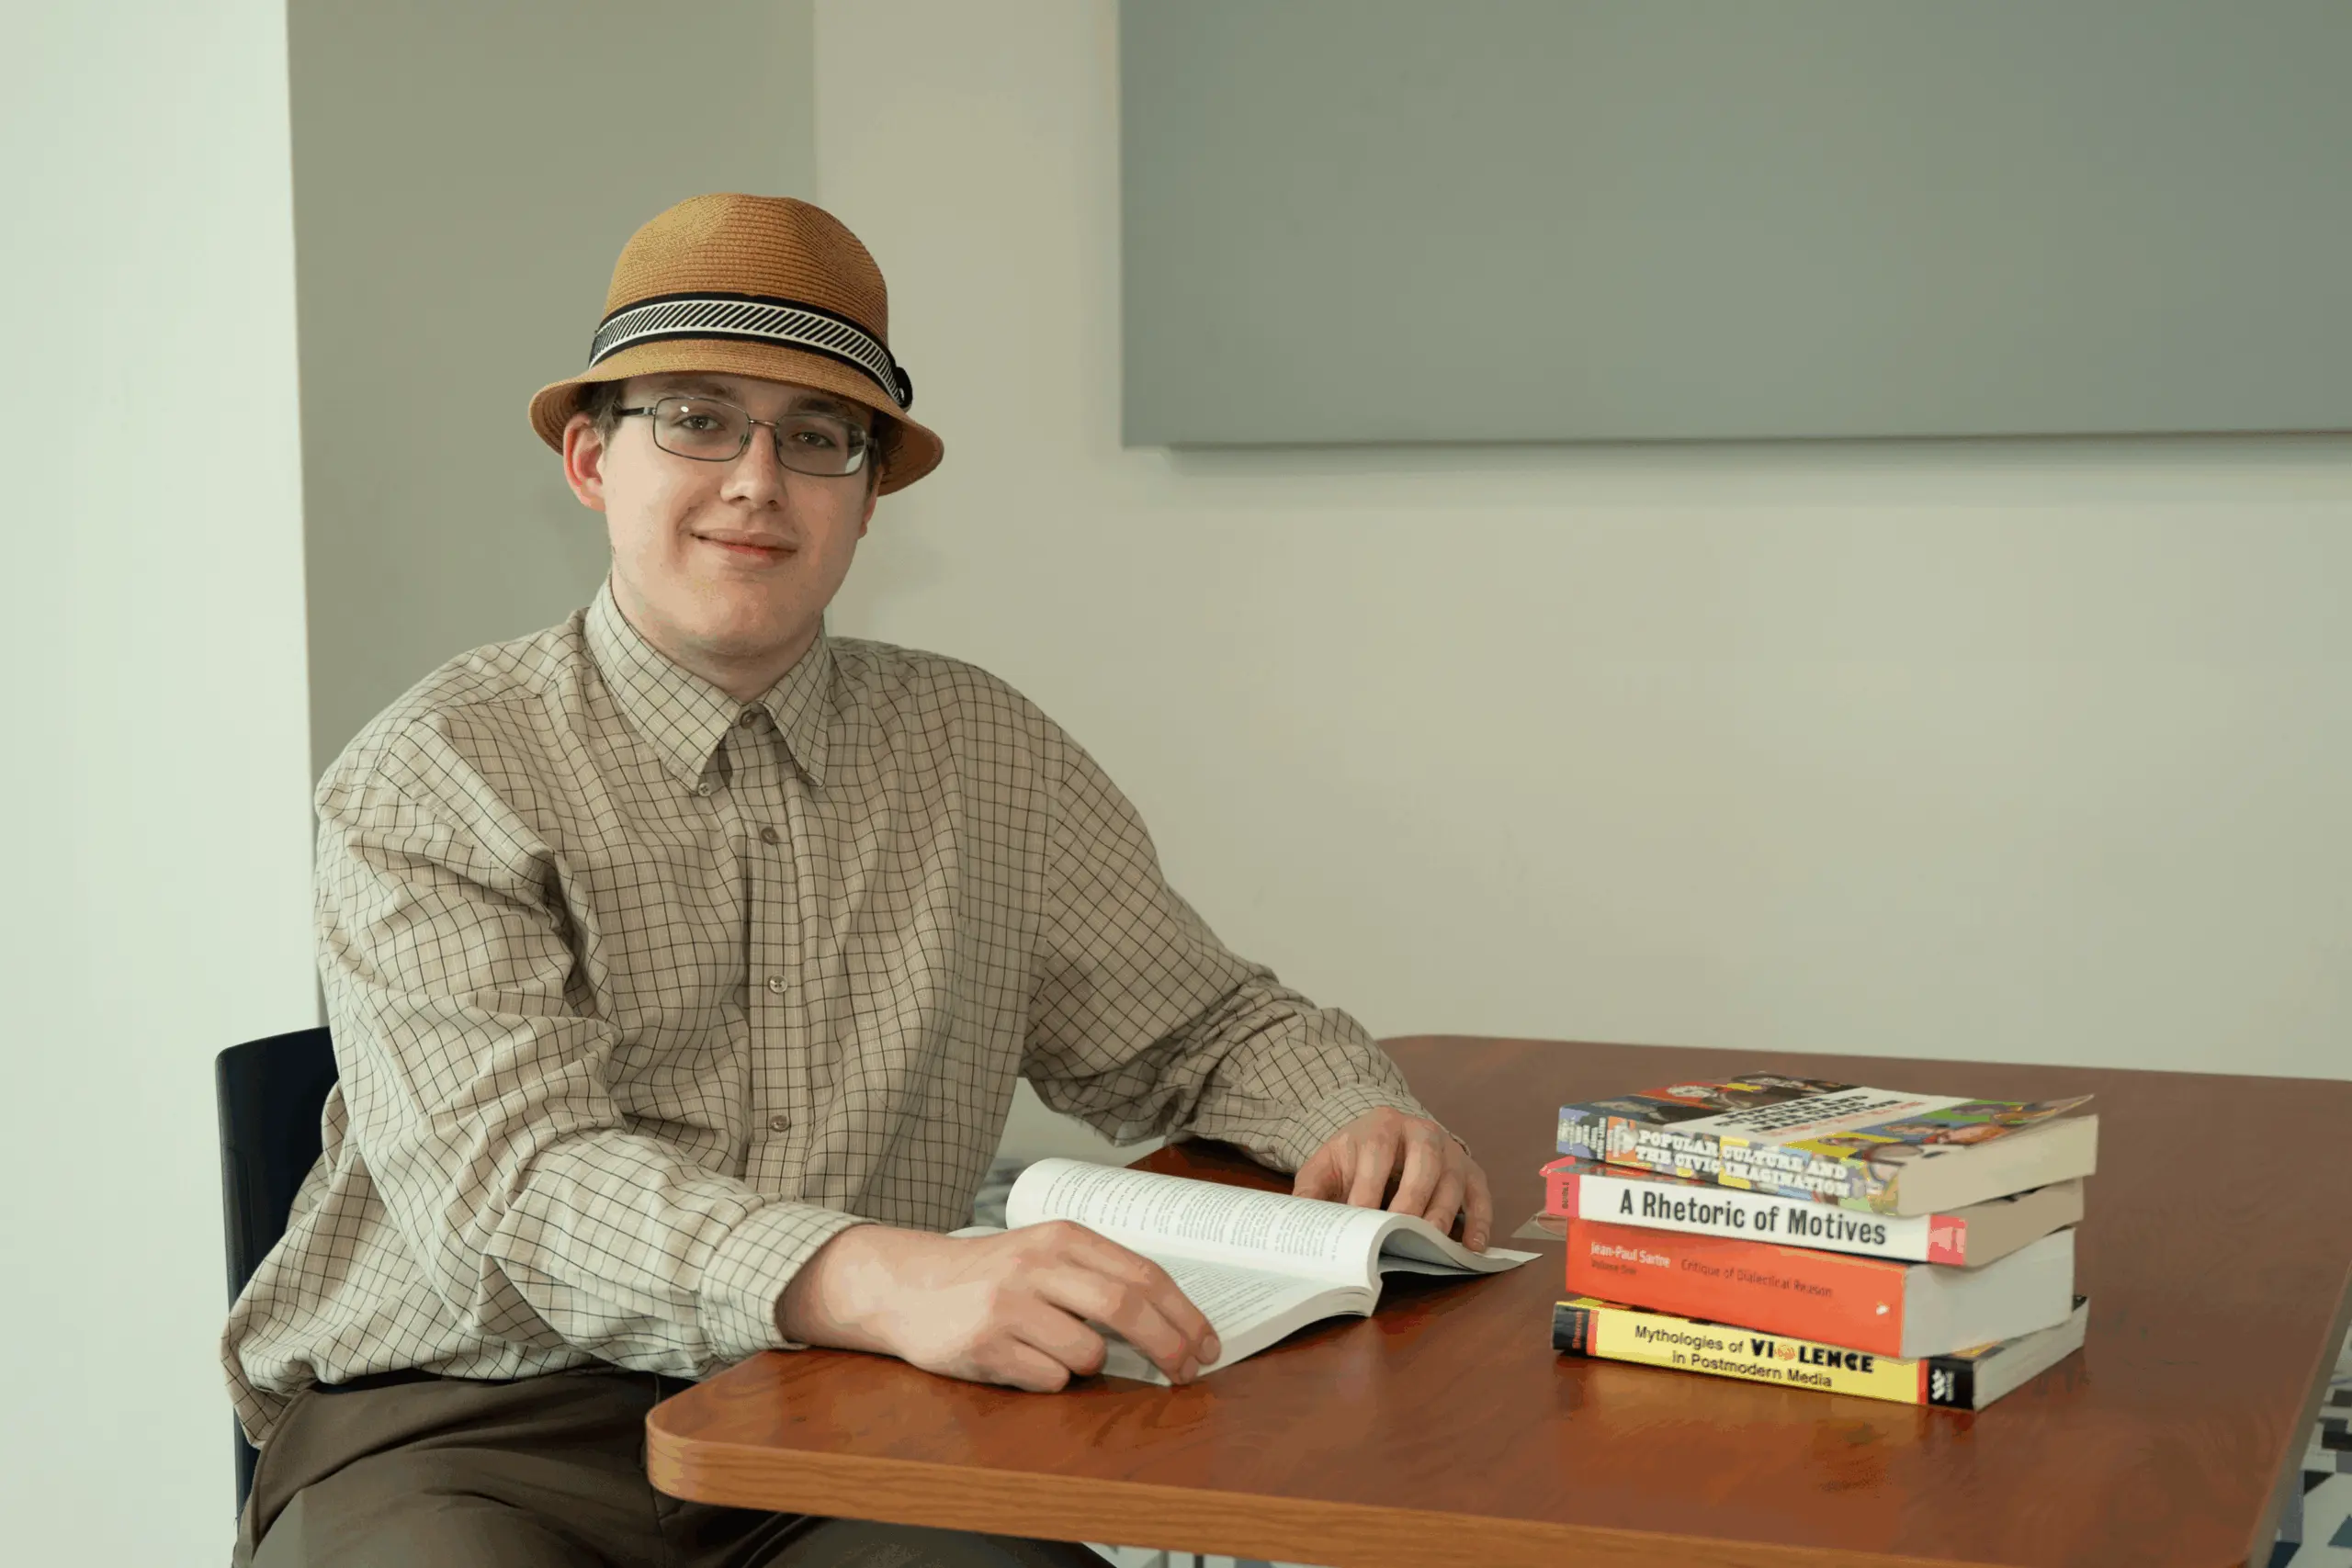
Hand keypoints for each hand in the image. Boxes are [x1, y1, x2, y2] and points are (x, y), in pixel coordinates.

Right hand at [776, 1222, 1219, 1391]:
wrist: (910, 1285)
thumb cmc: (992, 1275)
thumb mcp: (1045, 1254)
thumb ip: (1098, 1276)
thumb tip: (1172, 1324)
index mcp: (1062, 1237)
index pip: (1143, 1274)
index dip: (1184, 1314)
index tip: (1208, 1345)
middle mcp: (1038, 1264)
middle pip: (1126, 1307)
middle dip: (1169, 1345)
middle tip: (1187, 1373)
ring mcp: (1009, 1304)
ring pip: (1087, 1352)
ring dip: (1091, 1366)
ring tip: (1062, 1353)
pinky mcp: (986, 1343)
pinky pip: (1048, 1379)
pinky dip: (1051, 1380)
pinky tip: (1024, 1362)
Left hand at [1292, 1108, 1493, 1251]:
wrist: (1386, 1136)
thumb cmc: (1355, 1157)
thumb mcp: (1327, 1165)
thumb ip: (1311, 1192)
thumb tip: (1298, 1223)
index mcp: (1382, 1125)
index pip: (1377, 1152)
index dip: (1369, 1186)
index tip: (1360, 1218)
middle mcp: (1422, 1132)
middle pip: (1424, 1162)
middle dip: (1411, 1199)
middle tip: (1399, 1232)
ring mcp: (1450, 1151)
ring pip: (1453, 1180)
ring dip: (1443, 1214)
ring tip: (1431, 1245)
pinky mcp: (1470, 1171)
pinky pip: (1480, 1195)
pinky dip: (1480, 1221)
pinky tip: (1471, 1247)